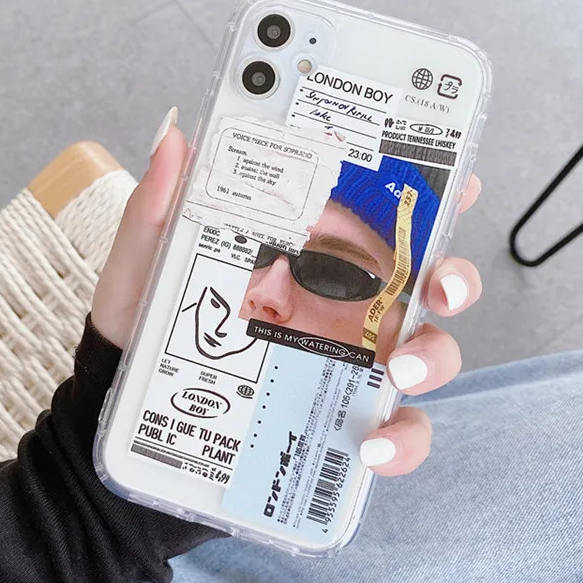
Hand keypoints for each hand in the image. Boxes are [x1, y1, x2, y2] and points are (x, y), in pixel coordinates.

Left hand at [92, 111, 481, 478]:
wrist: (126, 413)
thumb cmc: (142, 330)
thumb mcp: (146, 265)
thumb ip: (158, 209)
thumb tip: (177, 140)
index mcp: (307, 256)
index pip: (378, 217)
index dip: (429, 196)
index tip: (456, 182)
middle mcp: (341, 305)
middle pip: (425, 284)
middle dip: (452, 278)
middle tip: (438, 285)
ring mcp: (346, 363)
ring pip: (426, 354)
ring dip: (435, 358)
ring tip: (398, 370)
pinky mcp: (338, 419)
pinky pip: (394, 431)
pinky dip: (400, 440)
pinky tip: (369, 442)